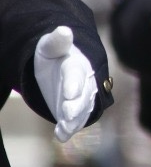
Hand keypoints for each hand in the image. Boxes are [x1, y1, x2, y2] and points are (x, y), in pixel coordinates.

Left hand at [32, 26, 94, 141]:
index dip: (74, 85)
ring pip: (81, 111)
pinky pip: (73, 122)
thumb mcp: (50, 46)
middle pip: (83, 96)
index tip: (69, 93)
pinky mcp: (74, 112)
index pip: (76, 76)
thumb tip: (63, 30)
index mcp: (77, 67)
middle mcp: (84, 85)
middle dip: (76, 105)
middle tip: (67, 113)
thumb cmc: (54, 56)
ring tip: (65, 128)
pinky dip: (67, 130)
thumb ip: (57, 41)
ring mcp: (80, 100)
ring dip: (74, 121)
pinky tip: (60, 136)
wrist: (60, 69)